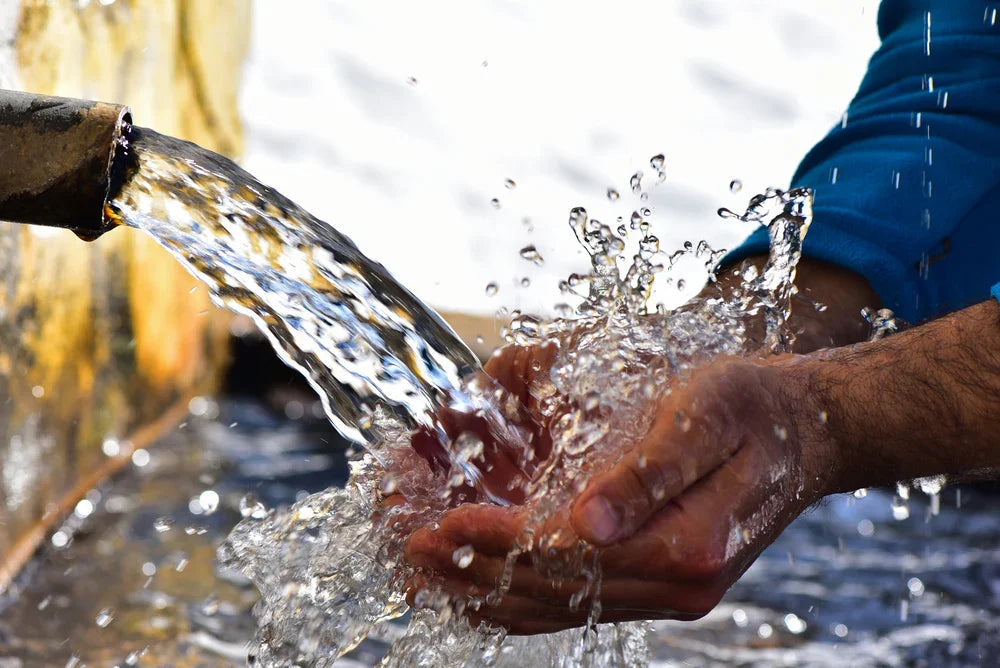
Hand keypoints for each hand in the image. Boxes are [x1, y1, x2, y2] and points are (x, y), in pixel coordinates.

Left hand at [405, 355, 836, 633]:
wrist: (809, 431)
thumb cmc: (754, 408)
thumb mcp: (705, 419)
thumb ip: (647, 475)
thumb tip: (585, 522)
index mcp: (686, 547)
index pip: (568, 558)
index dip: (500, 544)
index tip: (441, 525)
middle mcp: (675, 586)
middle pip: (555, 593)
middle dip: (477, 571)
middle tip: (411, 551)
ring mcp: (668, 592)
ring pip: (560, 608)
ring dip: (490, 591)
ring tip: (429, 571)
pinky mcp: (659, 582)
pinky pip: (578, 602)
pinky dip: (524, 596)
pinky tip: (485, 583)